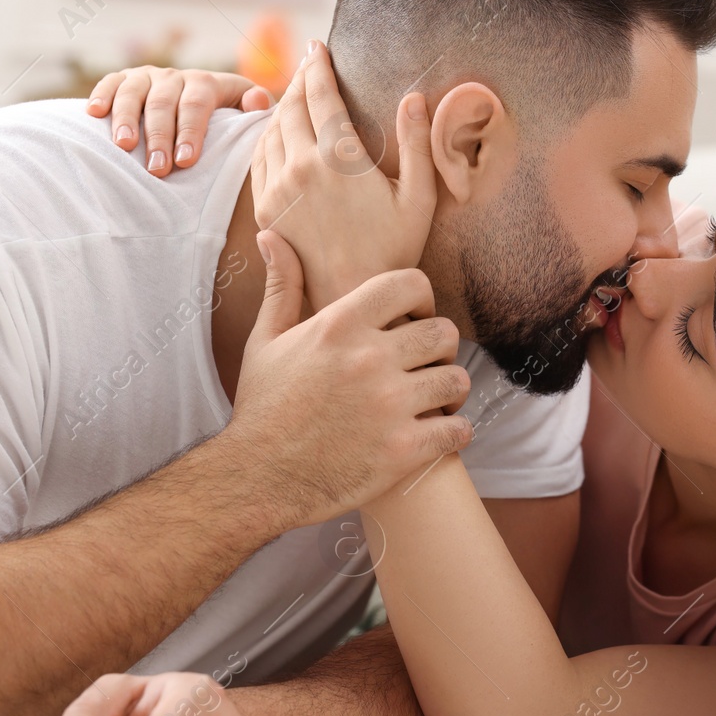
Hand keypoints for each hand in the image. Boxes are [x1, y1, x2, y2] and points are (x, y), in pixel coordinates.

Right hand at [86, 67, 272, 175]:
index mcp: (207, 84)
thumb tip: (258, 101)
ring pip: (134, 93)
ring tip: (124, 147)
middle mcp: (176, 77)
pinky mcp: (124, 80)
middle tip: (157, 169)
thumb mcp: (245, 114)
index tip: (187, 161)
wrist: (199, 104)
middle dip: (160, 137)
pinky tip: (94, 113)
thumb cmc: (225, 121)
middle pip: (164, 103)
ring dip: (127, 119)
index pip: (198, 104)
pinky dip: (101, 95)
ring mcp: (148, 77)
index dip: (192, 131)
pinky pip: (110, 83)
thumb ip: (254, 110)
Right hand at [225, 230, 473, 529]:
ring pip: (456, 380)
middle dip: (439, 348)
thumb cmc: (263, 408)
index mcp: (340, 325)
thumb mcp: (266, 341)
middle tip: (424, 365)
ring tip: (435, 401)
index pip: (411, 284)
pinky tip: (440, 434)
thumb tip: (273, 237)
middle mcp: (370, 359)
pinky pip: (458, 430)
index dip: (422, 298)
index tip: (414, 318)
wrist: (256, 478)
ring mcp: (390, 406)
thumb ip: (283, 286)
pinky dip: (456, 432)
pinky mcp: (403, 450)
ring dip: (450, 391)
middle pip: (444, 332)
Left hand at [250, 40, 437, 310]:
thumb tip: (415, 98)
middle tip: (308, 64)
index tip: (318, 47)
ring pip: (270, 129)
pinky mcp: (265, 207)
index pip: (321, 96)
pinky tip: (278, 131)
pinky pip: (258, 157)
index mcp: (339, 159)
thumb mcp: (419, 199)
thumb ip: (418, 145)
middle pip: (291, 106)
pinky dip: (267, 135)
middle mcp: (301, 167)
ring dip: (282, 105)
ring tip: (295, 94)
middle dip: (299, 79)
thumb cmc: (394, 251)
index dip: (318, 66)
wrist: (350, 296)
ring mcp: (277, 187)